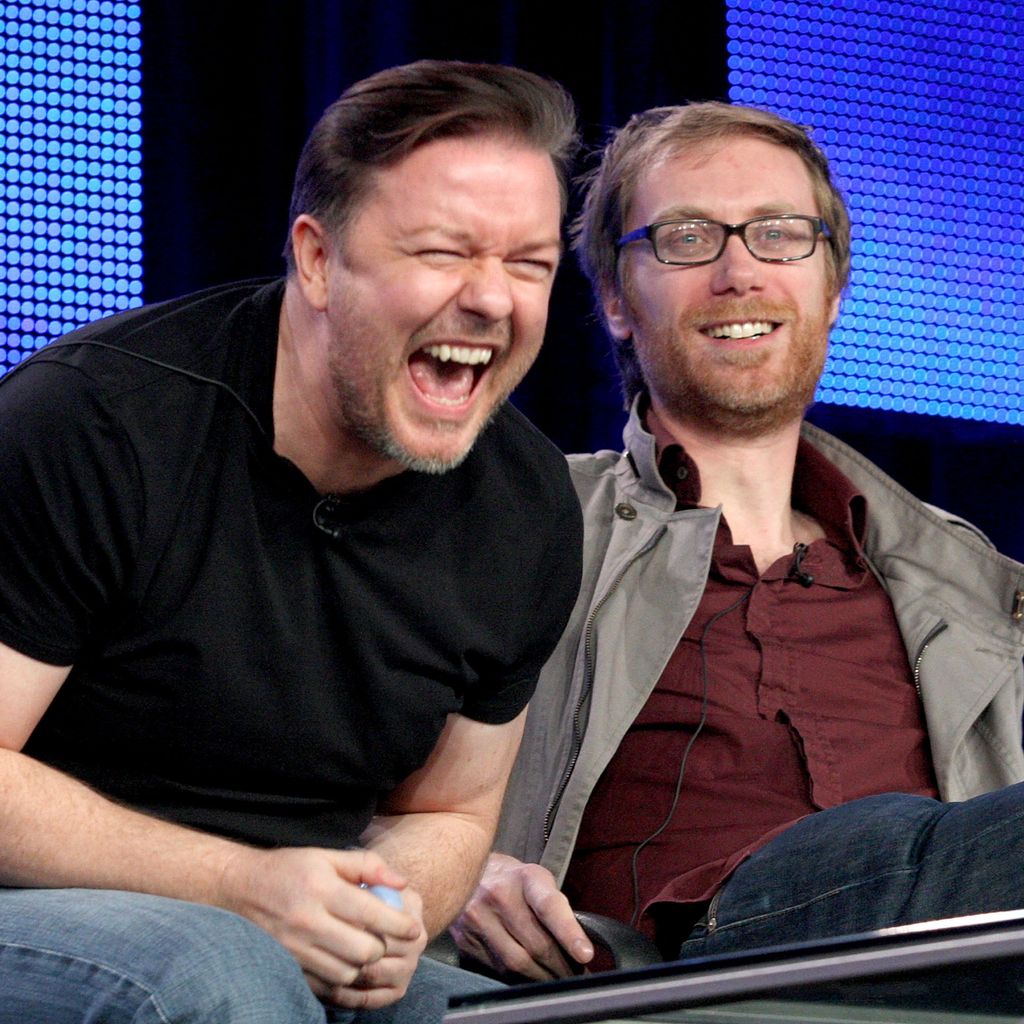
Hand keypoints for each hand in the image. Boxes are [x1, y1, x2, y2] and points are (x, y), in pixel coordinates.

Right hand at [217, 845, 424, 1008]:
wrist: (240, 889)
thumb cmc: (290, 869)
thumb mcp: (327, 856)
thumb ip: (367, 865)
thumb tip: (401, 882)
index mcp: (321, 889)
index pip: (370, 913)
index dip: (399, 923)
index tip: (413, 927)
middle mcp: (308, 921)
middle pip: (363, 950)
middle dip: (382, 947)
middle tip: (386, 938)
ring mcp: (295, 948)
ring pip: (347, 973)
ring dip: (364, 965)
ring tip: (367, 949)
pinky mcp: (287, 966)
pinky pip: (325, 985)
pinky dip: (343, 978)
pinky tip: (348, 963)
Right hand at [450, 852, 592, 980]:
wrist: (465, 871)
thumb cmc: (512, 880)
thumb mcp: (536, 880)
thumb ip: (555, 908)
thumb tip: (578, 950)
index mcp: (525, 877)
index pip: (549, 906)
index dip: (568, 932)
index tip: (585, 954)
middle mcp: (499, 894)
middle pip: (536, 943)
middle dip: (561, 967)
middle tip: (575, 977)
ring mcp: (478, 918)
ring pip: (517, 962)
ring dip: (541, 978)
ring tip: (556, 981)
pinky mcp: (464, 939)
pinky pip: (497, 969)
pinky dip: (516, 979)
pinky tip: (528, 979)